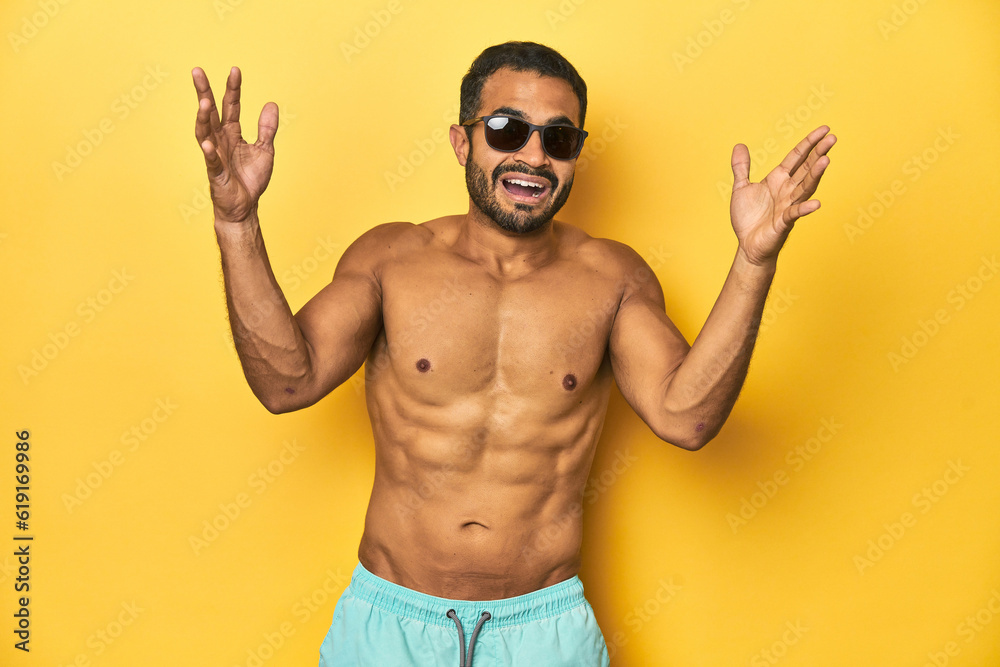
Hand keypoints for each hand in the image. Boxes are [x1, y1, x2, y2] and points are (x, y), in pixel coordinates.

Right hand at [192, 66, 277, 222]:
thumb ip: (267, 128)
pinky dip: (209, 152)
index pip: (231, 106)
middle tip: (197, 71)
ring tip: (203, 102)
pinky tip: (207, 143)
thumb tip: (271, 103)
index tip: (235, 70)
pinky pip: (211, 161)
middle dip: (204, 92)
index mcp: (232, 134)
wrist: (245, 207)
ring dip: (203, 118)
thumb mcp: (265, 150)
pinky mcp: (216, 173)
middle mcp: (221, 140)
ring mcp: (216, 155)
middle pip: (211, 112)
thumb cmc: (251, 179)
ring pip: (205, 132)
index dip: (233, 89)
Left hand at [729, 126, 835, 266]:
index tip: (825, 130)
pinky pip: (795, 214)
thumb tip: (739, 145)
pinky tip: (816, 204)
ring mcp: (788, 205)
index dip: (809, 143)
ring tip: (826, 159)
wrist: (748, 245)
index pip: (797, 157)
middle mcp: (787, 190)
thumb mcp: (741, 188)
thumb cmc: (748, 219)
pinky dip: (805, 209)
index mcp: (778, 179)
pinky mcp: (784, 222)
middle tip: (832, 138)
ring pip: (805, 187)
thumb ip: (741, 167)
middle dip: (818, 153)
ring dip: (815, 174)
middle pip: (806, 168)